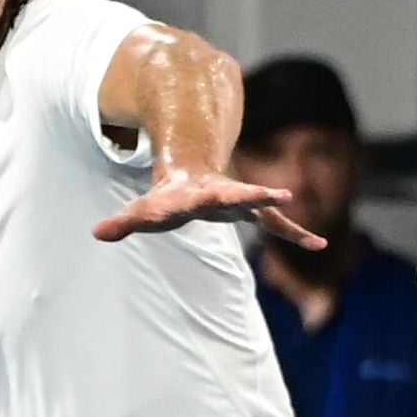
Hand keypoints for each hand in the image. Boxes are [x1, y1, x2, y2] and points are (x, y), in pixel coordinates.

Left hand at [91, 169, 326, 249]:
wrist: (194, 172)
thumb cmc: (168, 198)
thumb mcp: (145, 209)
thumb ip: (124, 221)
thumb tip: (97, 232)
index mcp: (193, 194)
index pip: (191, 198)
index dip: (199, 199)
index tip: (203, 197)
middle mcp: (221, 194)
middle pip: (237, 195)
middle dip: (253, 196)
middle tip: (276, 195)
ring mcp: (240, 201)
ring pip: (262, 207)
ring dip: (276, 210)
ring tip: (299, 211)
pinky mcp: (253, 212)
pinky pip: (278, 226)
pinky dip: (297, 234)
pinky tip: (319, 243)